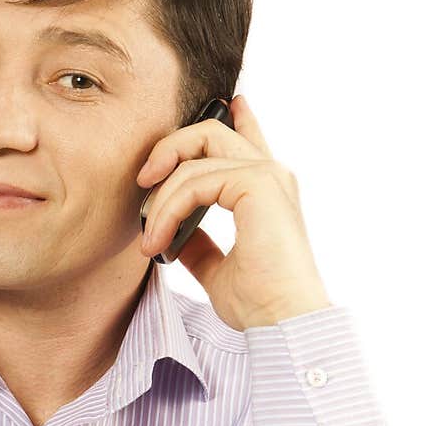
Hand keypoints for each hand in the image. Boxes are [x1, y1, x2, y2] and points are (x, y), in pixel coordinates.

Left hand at [137, 94, 331, 329]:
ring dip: (162, 198)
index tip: (229, 103)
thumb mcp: (218, 268)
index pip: (249, 139)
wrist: (282, 322)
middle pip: (211, 131)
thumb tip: (173, 236)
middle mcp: (271, 175)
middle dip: (169, 149)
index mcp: (266, 190)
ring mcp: (268, 176)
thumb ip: (199, 244)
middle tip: (143, 181)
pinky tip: (159, 240)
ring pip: (195, 157)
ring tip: (150, 237)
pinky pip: (196, 181)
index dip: (238, 117)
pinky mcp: (258, 185)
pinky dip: (169, 209)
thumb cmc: (259, 303)